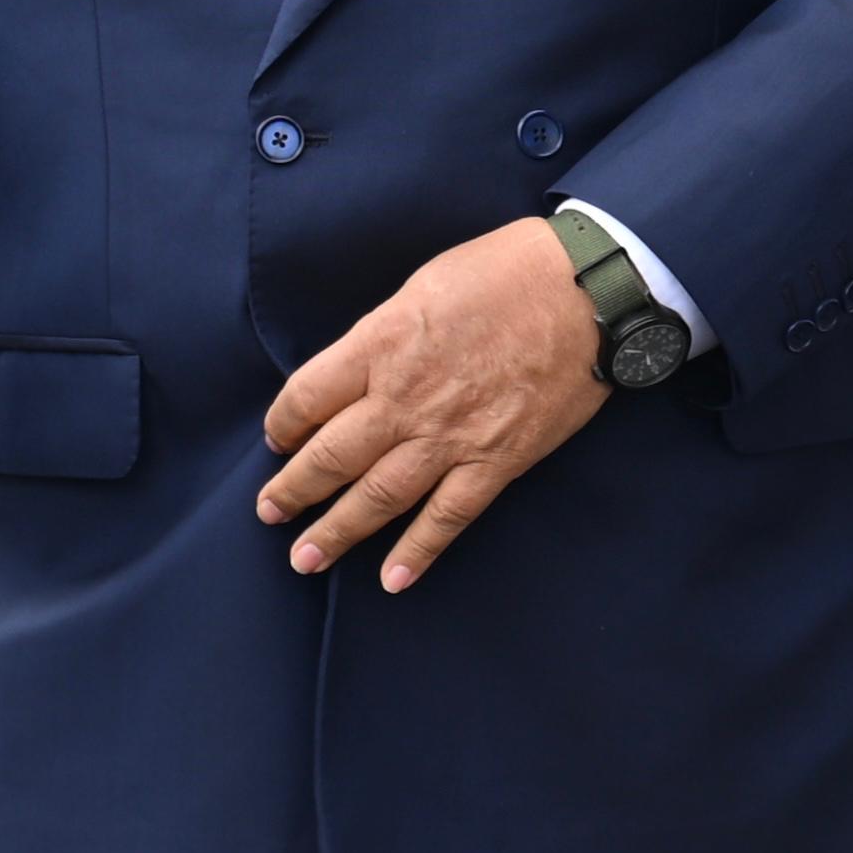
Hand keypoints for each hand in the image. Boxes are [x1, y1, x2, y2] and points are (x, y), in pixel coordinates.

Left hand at [255, 218, 608, 593]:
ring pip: (378, 496)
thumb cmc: (501, 272)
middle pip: (331, 456)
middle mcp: (402, 399)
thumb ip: (381, 337)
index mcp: (377, 346)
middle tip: (268, 514)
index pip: (306, 398)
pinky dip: (419, 551)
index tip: (277, 439)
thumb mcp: (418, 288)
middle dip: (293, 490)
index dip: (283, 424)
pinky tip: (393, 579)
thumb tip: (357, 367)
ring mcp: (449, 437)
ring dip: (337, 531)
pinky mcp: (497, 462)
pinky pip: (448, 517)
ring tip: (306, 559)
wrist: (584, 293)